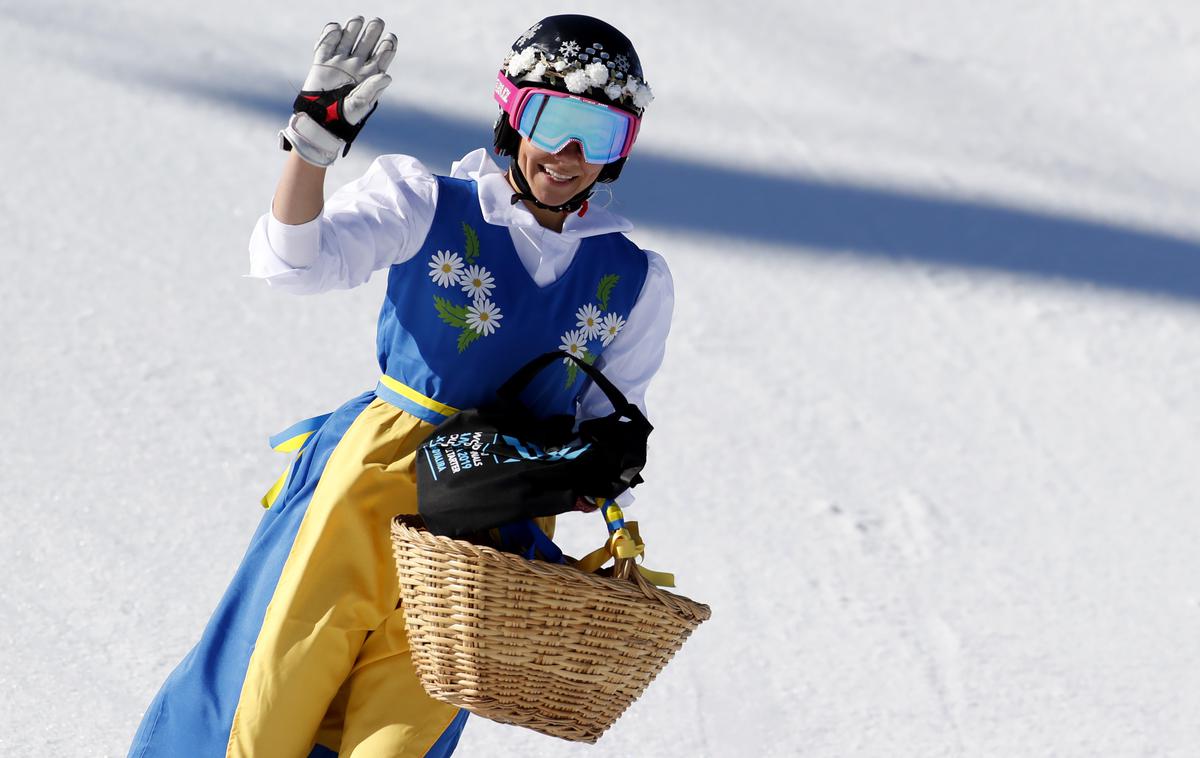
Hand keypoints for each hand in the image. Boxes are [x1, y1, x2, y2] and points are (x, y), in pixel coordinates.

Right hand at [279, 16, 396, 166]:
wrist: (319, 120)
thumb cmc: (343, 117)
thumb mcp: (360, 105)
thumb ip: (372, 90)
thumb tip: (387, 76)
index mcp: (370, 75)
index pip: (383, 55)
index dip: (388, 45)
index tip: (390, 38)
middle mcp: (357, 65)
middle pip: (368, 41)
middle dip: (373, 30)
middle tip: (377, 23)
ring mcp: (340, 62)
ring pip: (349, 37)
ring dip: (354, 27)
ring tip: (357, 20)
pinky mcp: (322, 61)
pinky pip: (327, 42)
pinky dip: (331, 33)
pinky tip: (337, 29)